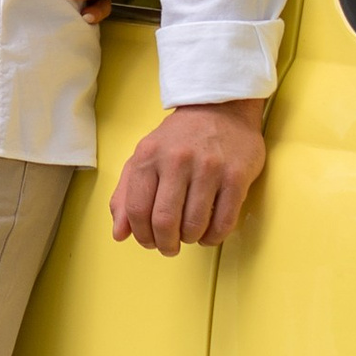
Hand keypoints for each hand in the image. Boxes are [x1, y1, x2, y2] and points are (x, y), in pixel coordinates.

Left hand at [109, 98, 267, 254]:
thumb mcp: (144, 157)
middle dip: (165, 244)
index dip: (141, 235)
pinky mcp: (236, 176)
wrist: (219, 108)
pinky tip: (209, 233)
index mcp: (149, 156)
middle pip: (165, 221)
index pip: (137, 210)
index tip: (148, 242)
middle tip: (169, 247)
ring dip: (190, 239)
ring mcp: (209, 167)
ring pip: (195, 224)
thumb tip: (119, 234)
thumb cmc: (178, 138)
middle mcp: (177, 160)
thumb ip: (126, 195)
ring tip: (190, 236)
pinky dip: (214, 237)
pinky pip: (224, 221)